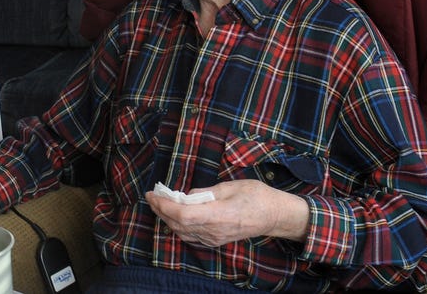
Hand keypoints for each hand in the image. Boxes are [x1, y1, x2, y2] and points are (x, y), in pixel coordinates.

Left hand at [145, 179, 309, 246]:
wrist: (274, 216)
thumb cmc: (257, 196)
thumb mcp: (230, 186)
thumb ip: (205, 192)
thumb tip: (186, 196)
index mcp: (218, 215)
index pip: (182, 215)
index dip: (164, 206)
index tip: (153, 194)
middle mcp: (214, 231)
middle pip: (178, 225)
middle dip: (161, 210)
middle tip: (152, 196)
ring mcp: (214, 238)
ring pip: (182, 232)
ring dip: (167, 218)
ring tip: (160, 203)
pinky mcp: (216, 240)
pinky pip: (190, 236)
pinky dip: (178, 226)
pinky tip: (174, 215)